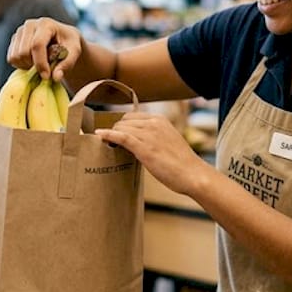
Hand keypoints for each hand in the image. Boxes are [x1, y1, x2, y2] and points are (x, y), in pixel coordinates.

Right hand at [7, 17, 80, 80]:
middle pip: (23, 52)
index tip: (47, 77)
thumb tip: (55, 77)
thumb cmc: (69, 44)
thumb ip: (67, 64)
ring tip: (40, 64)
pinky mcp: (14, 40)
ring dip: (27, 66)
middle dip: (34, 66)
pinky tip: (33, 63)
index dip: (40, 63)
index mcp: (46, 24)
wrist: (61, 38)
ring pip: (15, 56)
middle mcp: (29, 25)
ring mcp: (20, 32)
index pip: (37, 44)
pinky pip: (11, 58)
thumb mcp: (75, 52)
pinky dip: (21, 65)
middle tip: (46, 70)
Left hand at [96, 112, 211, 195]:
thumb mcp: (167, 142)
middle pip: (124, 121)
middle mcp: (154, 123)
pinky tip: (99, 135)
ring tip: (107, 146)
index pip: (132, 116)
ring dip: (112, 135)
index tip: (117, 135)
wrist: (192, 174)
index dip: (122, 126)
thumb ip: (151, 138)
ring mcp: (149, 134)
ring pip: (121, 128)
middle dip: (116, 130)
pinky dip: (108, 135)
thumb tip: (132, 142)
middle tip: (112, 144)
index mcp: (160, 120)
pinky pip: (121, 136)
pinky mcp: (144, 147)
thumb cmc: (181, 163)